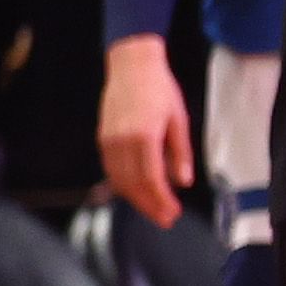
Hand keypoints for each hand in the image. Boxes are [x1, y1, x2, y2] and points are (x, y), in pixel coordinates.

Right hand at [97, 35, 193, 226]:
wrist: (132, 66)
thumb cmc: (160, 89)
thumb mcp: (179, 119)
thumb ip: (180, 152)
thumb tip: (183, 181)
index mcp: (144, 136)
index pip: (151, 179)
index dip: (161, 200)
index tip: (172, 213)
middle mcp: (122, 141)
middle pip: (133, 184)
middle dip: (149, 205)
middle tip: (165, 218)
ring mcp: (108, 140)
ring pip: (119, 180)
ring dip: (135, 198)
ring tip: (153, 209)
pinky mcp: (102, 138)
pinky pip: (111, 169)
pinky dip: (123, 184)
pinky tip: (136, 191)